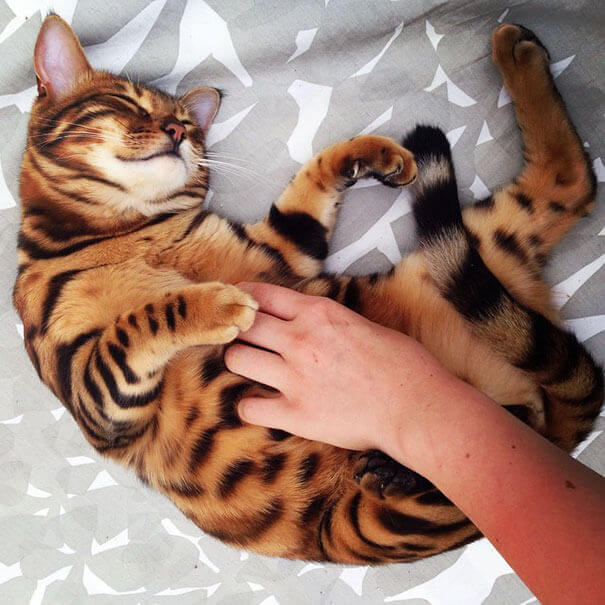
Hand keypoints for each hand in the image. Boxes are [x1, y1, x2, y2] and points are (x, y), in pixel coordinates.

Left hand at [224, 282, 455, 457]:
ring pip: (237, 359)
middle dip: (240, 330)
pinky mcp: (295, 414)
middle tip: (248, 340)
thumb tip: (311, 323)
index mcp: (318, 313)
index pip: (263, 295)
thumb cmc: (403, 364)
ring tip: (254, 369)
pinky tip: (264, 405)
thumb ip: (328, 322)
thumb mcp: (364, 324)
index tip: (238, 303)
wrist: (417, 407)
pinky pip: (249, 407)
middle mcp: (299, 340)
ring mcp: (294, 378)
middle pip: (244, 325)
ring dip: (241, 362)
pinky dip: (251, 406)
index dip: (245, 297)